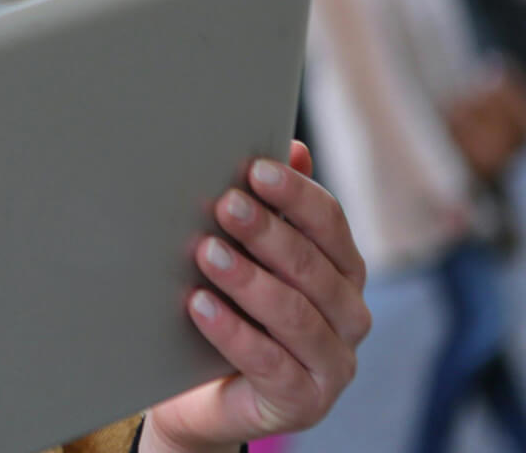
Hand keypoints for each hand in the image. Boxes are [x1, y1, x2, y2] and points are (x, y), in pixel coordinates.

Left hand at [141, 141, 371, 452]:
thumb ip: (271, 209)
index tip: (254, 169)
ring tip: (206, 253)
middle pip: (313, 266)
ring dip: (248, 280)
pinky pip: (269, 363)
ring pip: (295, 313)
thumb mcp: (246, 257)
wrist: (201, 395)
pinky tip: (199, 305)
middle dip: (267, 232)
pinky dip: (233, 332)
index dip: (295, 195)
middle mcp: (349, 316)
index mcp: (343, 272)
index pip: (330, 224)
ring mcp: (333, 364)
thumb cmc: (228, 312)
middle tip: (225, 205)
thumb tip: (291, 148)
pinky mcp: (304, 402)